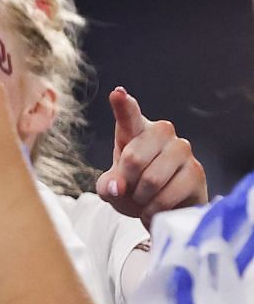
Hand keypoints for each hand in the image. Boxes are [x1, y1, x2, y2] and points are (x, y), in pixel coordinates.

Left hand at [93, 86, 205, 220]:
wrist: (160, 209)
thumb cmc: (133, 190)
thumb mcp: (112, 188)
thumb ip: (108, 185)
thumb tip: (118, 187)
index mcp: (135, 131)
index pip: (128, 116)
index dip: (123, 105)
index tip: (118, 94)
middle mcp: (162, 133)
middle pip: (133, 158)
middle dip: (126, 182)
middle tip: (130, 188)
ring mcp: (182, 150)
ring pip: (151, 179)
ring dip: (141, 198)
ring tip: (144, 198)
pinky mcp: (196, 171)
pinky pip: (167, 196)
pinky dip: (154, 210)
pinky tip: (156, 208)